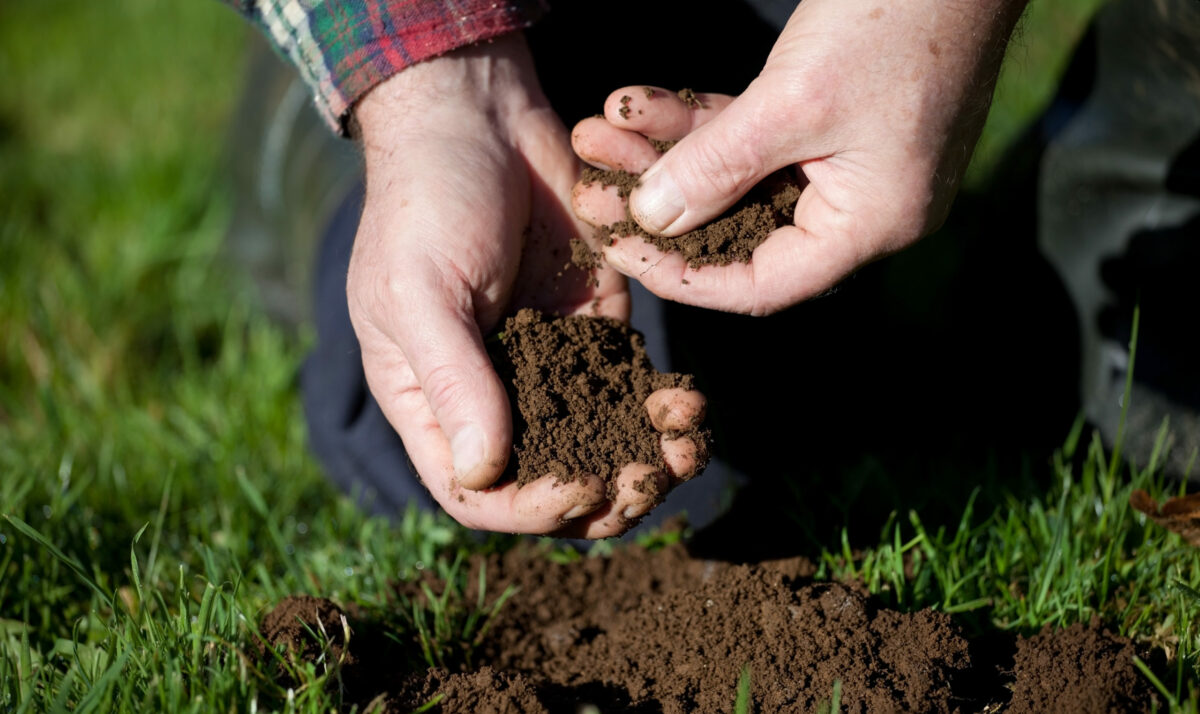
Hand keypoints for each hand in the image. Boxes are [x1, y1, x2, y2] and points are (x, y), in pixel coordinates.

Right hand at [347, 34, 703, 537]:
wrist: (479, 116)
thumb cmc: (426, 201)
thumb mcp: (420, 290)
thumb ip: (453, 380)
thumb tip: (484, 471)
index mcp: (430, 400)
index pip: (476, 492)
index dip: (528, 508)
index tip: (579, 486)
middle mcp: (491, 393)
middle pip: (549, 481)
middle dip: (604, 494)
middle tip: (648, 481)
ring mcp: (548, 362)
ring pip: (600, 443)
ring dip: (646, 458)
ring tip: (686, 446)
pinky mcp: (596, 325)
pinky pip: (632, 386)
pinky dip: (662, 406)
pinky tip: (689, 401)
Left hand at [571, 0, 1025, 314]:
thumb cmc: (896, 20)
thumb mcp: (792, 102)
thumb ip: (716, 166)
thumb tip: (650, 218)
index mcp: (870, 225)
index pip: (761, 284)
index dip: (682, 274)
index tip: (619, 247)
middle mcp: (860, 207)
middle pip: (738, 228)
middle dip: (659, 202)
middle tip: (591, 186)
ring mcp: (847, 163)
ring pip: (737, 176)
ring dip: (667, 153)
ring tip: (599, 131)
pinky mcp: (833, 121)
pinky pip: (754, 136)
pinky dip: (699, 122)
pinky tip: (638, 102)